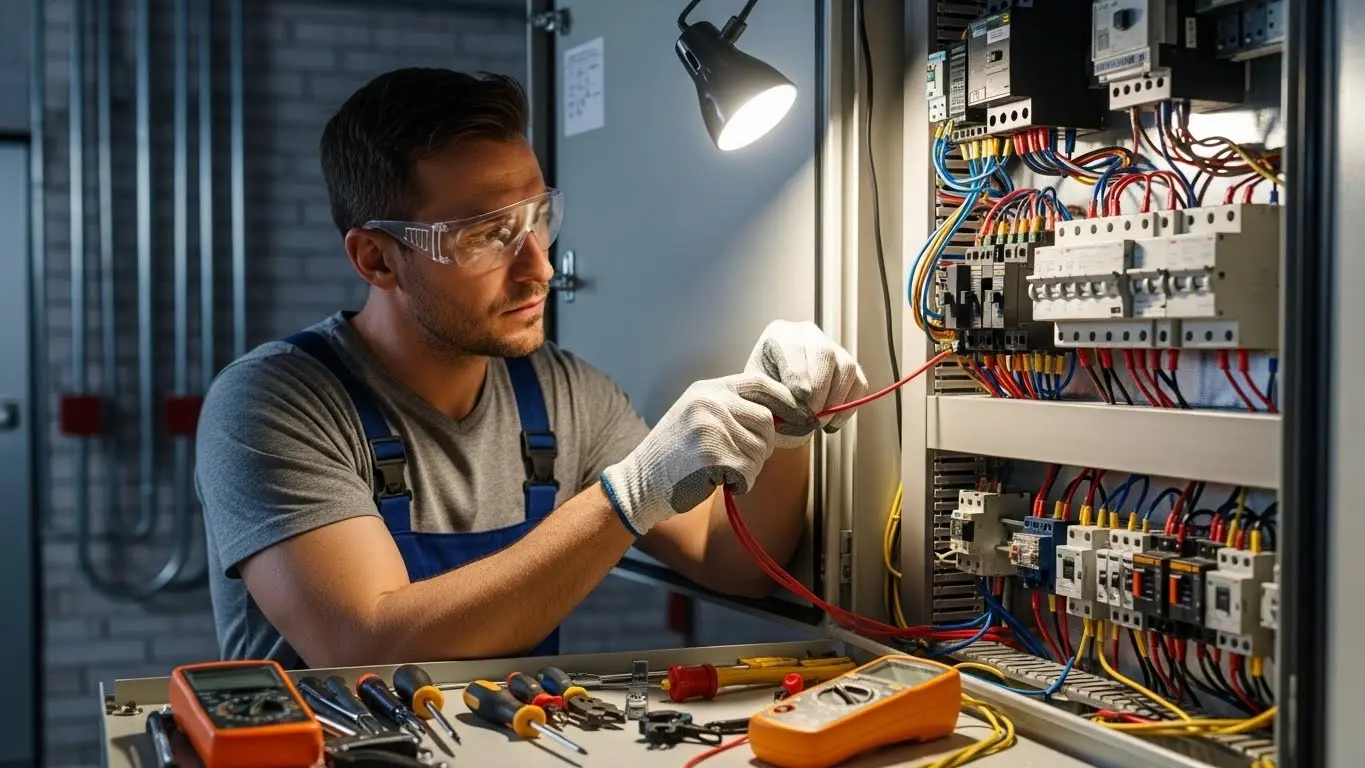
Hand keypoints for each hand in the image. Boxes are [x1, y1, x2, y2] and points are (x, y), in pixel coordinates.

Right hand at [600, 373, 808, 535]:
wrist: (640, 481)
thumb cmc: (673, 455)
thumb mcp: (698, 416)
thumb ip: (732, 409)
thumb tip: (781, 416)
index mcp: (708, 389)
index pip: (760, 384)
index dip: (786, 401)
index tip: (801, 416)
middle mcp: (710, 403)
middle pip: (766, 421)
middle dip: (762, 446)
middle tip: (740, 459)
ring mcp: (710, 427)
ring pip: (760, 450)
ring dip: (749, 468)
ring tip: (721, 470)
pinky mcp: (713, 455)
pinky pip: (748, 472)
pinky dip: (740, 483)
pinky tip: (716, 481)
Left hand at [745, 320, 868, 447]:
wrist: (769, 391)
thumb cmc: (761, 390)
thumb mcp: (756, 389)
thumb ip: (771, 396)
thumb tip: (797, 411)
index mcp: (779, 334)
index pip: (796, 351)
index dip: (800, 382)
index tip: (799, 408)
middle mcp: (808, 334)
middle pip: (824, 355)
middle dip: (820, 392)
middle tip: (811, 419)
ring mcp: (832, 347)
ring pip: (846, 368)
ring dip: (836, 401)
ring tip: (820, 422)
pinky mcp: (847, 365)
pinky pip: (859, 383)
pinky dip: (849, 406)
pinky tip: (832, 421)